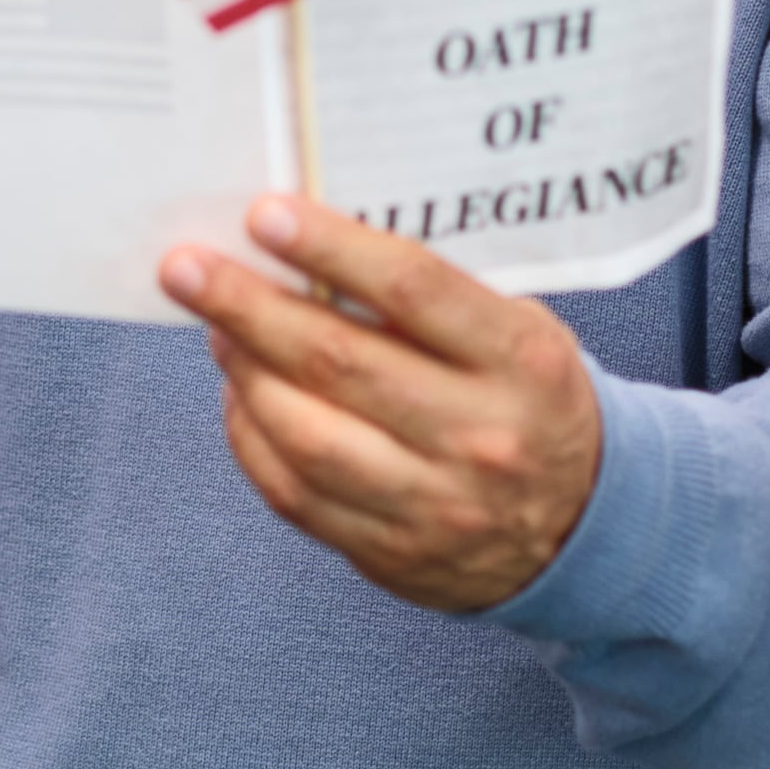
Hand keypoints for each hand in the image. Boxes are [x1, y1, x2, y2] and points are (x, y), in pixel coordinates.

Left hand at [159, 197, 603, 611]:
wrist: (582, 526)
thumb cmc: (530, 400)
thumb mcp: (517, 333)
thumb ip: (433, 300)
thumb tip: (308, 250)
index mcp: (520, 361)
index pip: (412, 289)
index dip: (331, 247)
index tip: (264, 215)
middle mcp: (480, 434)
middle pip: (340, 362)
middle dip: (248, 307)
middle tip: (187, 268)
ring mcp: (435, 503)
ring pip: (306, 434)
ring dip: (243, 373)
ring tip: (216, 328)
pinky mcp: (392, 553)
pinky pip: (295, 493)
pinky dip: (251, 437)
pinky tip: (239, 394)